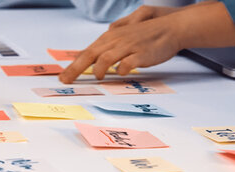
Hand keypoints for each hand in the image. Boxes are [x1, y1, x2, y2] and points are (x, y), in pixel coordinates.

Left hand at [59, 1, 234, 83]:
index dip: (73, 65)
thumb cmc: (148, 34)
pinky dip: (120, 69)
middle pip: (90, 55)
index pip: (87, 52)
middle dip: (75, 69)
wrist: (171, 28)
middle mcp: (115, 41)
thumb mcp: (126, 35)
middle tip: (65, 81)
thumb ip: (112, 42)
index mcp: (110, 38)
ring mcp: (128, 47)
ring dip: (98, 69)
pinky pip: (127, 63)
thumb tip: (100, 51)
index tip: (63, 78)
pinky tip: (119, 73)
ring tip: (98, 77)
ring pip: (105, 58)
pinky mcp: (141, 54)